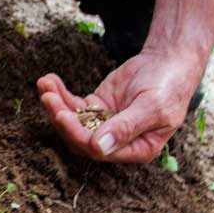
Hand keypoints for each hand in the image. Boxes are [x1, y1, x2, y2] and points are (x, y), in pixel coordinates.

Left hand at [36, 49, 204, 161]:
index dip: (77, 134)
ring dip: (56, 104)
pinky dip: (60, 94)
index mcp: (136, 149)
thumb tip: (99, 147)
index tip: (62, 115)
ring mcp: (104, 123)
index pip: (98, 150)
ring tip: (45, 84)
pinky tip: (49, 80)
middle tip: (48, 97)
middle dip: (61, 118)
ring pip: (73, 121)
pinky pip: (73, 105)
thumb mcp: (152, 107)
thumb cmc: (168, 87)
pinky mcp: (97, 106)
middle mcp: (117, 141)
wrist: (169, 62)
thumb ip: (126, 127)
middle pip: (80, 137)